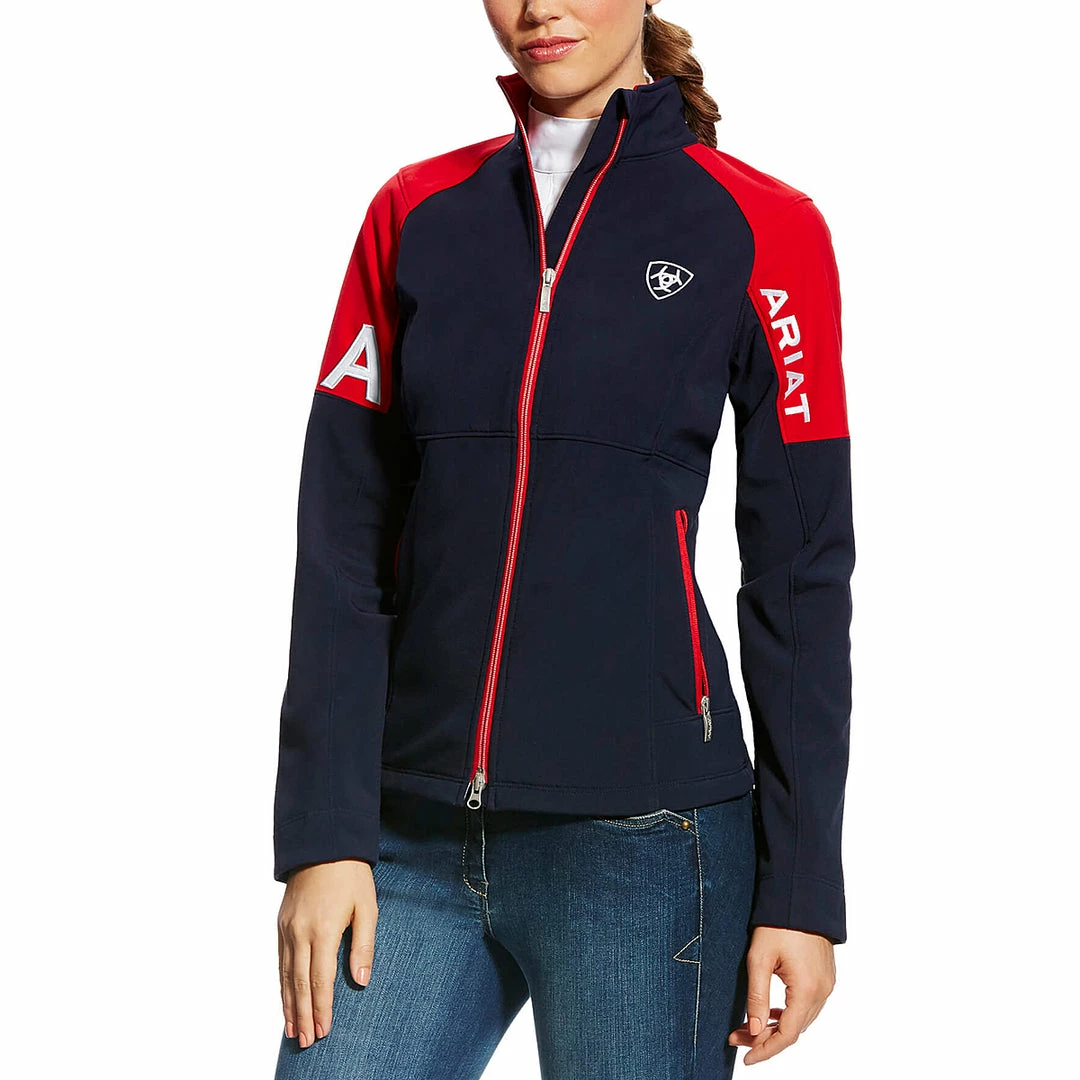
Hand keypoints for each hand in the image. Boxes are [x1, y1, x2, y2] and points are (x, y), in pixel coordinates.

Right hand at [277, 859, 377, 1048]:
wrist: (323, 843)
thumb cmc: (350, 874)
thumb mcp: (367, 906)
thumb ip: (364, 944)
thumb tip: (361, 980)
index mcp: (324, 929)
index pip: (320, 979)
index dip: (322, 1007)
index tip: (325, 1030)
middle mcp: (300, 932)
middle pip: (299, 983)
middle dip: (304, 1014)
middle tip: (307, 1041)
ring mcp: (287, 928)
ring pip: (285, 975)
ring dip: (289, 1005)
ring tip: (293, 1030)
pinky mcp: (281, 923)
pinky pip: (280, 960)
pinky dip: (281, 983)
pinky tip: (285, 998)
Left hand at [728, 926, 835, 1063]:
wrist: (802, 896)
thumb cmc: (779, 923)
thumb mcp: (759, 958)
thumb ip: (756, 997)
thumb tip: (753, 1030)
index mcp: (807, 990)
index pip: (786, 1035)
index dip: (765, 1050)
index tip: (745, 1058)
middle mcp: (822, 992)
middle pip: (793, 1030)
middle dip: (764, 1039)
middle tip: (736, 1037)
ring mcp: (826, 985)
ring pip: (800, 1020)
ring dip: (775, 1027)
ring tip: (747, 1027)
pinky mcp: (824, 977)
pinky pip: (807, 1006)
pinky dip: (787, 1014)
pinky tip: (769, 1013)